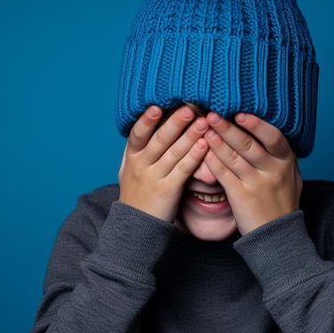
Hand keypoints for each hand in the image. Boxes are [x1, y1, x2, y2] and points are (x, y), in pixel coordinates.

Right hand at [118, 105, 208, 222]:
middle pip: (159, 140)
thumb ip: (138, 149)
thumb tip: (146, 122)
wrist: (134, 227)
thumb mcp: (129, 170)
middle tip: (188, 107)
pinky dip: (194, 156)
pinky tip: (204, 145)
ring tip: (204, 121)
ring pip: (174, 152)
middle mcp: (141, 166)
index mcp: (131, 157)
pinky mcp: (167, 191)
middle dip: (175, 123)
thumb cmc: (137, 193)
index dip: (146, 120)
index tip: (156, 105)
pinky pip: (183, 170)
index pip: (137, 134)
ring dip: (190, 135)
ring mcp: (154, 178)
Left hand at [203, 112, 301, 234]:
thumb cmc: (282, 201)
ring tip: (204, 127)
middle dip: (229, 128)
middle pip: (250, 145)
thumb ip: (282, 153)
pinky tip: (202, 150)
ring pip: (235, 158)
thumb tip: (273, 126)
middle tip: (213, 113)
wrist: (278, 236)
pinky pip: (224, 175)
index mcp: (286, 161)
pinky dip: (212, 161)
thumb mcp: (291, 175)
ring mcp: (257, 184)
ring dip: (218, 141)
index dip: (257, 124)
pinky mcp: (241, 197)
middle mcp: (274, 171)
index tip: (241, 112)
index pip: (274, 137)